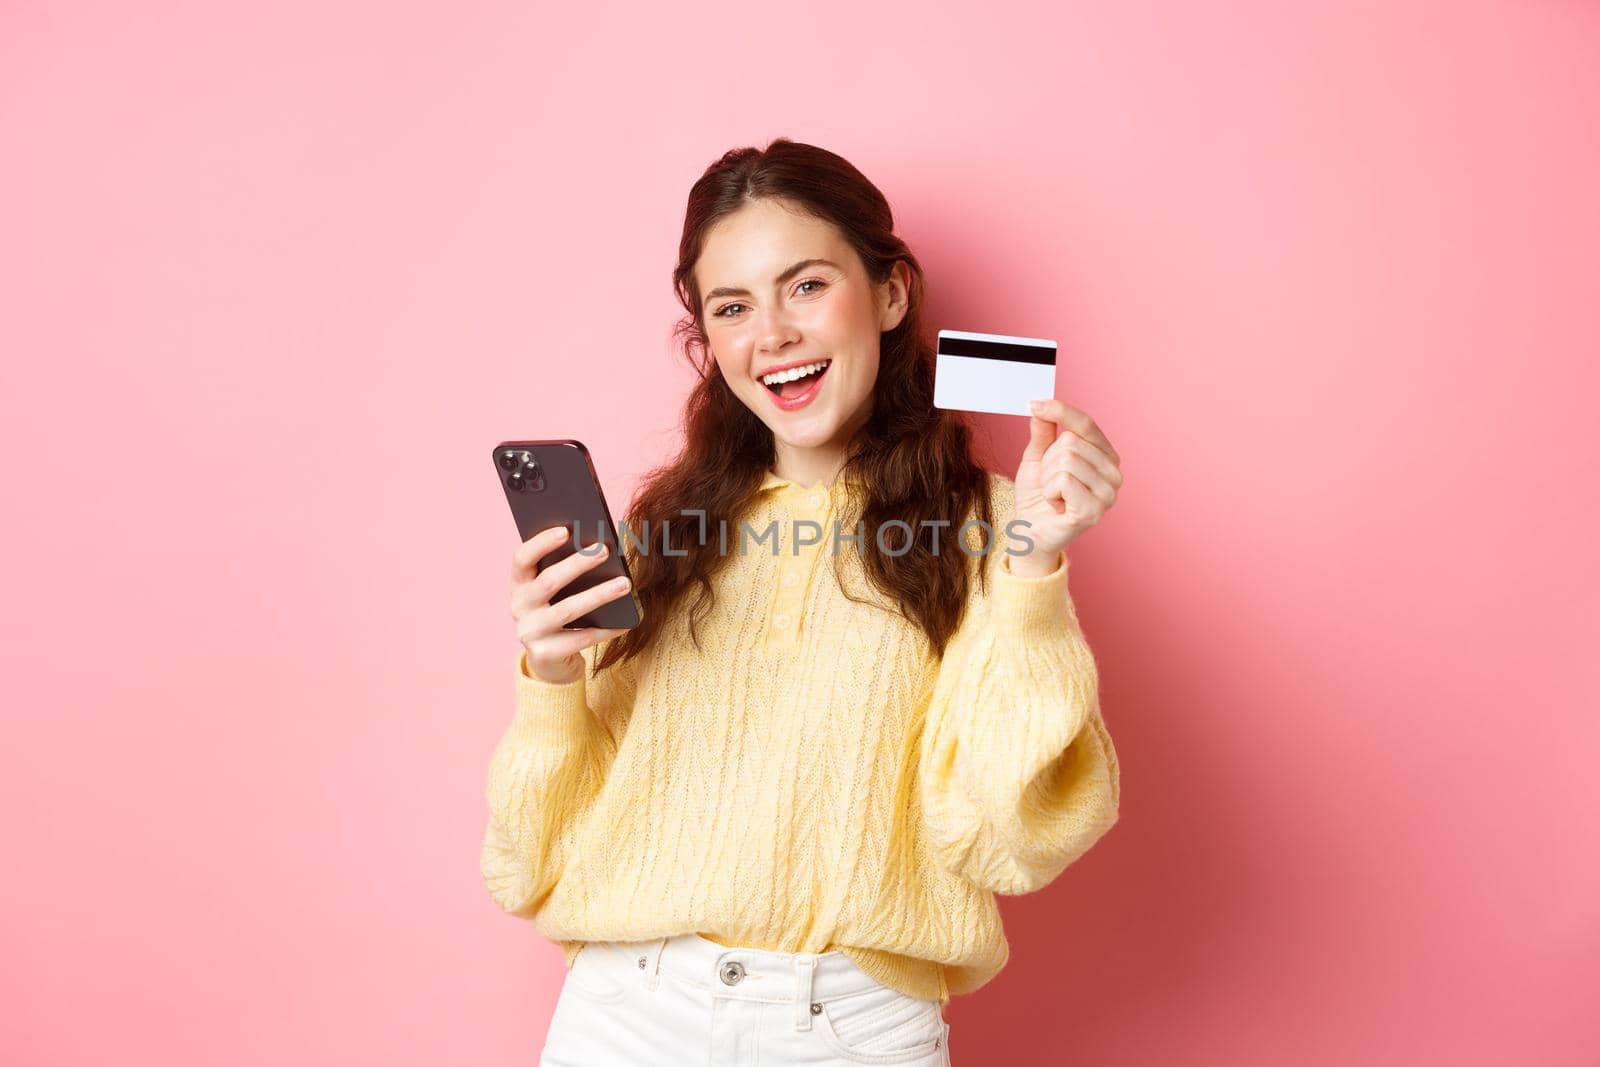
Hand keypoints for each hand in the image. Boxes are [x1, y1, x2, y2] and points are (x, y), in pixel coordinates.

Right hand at [510, 526, 632, 683]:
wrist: (550, 661)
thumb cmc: (558, 613)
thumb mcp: (555, 593)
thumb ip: (566, 572)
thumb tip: (600, 547)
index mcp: (519, 585)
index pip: (522, 559)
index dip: (541, 543)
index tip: (566, 530)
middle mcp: (519, 607)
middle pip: (548, 582)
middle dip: (577, 564)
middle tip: (604, 549)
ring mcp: (530, 632)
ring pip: (567, 610)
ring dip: (599, 595)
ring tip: (625, 584)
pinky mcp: (545, 654)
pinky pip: (581, 639)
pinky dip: (606, 629)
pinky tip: (627, 621)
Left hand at [1008, 397, 1123, 575]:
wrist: (1029, 531)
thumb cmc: (1038, 495)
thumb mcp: (1038, 457)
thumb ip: (1043, 431)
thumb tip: (1041, 405)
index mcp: (1106, 457)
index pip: (1086, 424)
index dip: (1060, 411)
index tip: (1034, 403)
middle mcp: (1114, 475)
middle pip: (1071, 442)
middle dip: (1048, 461)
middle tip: (1049, 482)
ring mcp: (1107, 495)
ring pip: (1066, 460)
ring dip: (1047, 478)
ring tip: (1052, 494)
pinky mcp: (1092, 511)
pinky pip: (1063, 481)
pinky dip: (1049, 492)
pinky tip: (1055, 505)